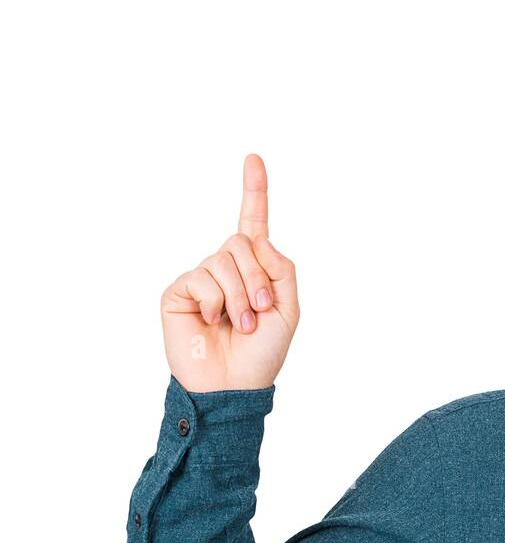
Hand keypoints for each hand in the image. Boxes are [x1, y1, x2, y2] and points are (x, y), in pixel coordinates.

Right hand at [160, 153, 299, 391]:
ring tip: (238, 325)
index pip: (253, 222)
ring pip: (223, 260)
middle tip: (258, 312)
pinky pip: (200, 278)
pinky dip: (214, 302)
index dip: (254, 190)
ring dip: (239, 297)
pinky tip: (211, 321)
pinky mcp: (178, 291)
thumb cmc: (263, 351)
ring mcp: (201, 277)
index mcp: (256, 267)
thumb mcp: (288, 307)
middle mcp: (226, 267)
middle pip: (242, 242)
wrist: (234, 385)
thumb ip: (280, 267)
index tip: (253, 158)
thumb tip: (254, 238)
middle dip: (257, 279)